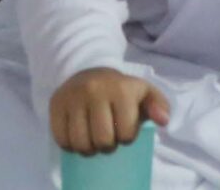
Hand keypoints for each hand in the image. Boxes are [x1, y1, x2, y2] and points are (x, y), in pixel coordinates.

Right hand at [49, 67, 167, 156]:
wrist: (88, 71)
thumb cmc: (120, 89)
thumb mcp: (144, 93)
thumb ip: (159, 105)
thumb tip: (163, 120)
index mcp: (120, 89)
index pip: (126, 134)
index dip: (126, 137)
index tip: (124, 128)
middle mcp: (94, 90)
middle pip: (102, 141)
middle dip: (107, 146)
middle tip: (107, 136)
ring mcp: (73, 97)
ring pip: (80, 143)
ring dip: (89, 148)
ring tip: (93, 138)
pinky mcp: (56, 104)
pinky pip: (61, 139)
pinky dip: (70, 144)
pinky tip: (78, 134)